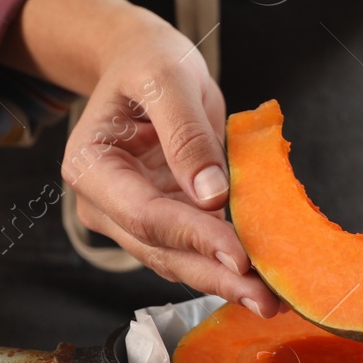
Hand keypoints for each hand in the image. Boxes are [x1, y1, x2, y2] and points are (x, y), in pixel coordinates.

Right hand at [59, 10, 281, 314]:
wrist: (142, 63)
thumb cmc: (149, 63)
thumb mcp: (167, 78)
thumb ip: (185, 133)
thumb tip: (211, 194)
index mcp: (91, 166)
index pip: (146, 214)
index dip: (195, 238)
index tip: (240, 257)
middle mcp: (104, 202)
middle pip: (161, 250)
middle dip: (215, 276)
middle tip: (266, 299)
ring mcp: (130, 217)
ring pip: (177, 260)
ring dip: (223, 281)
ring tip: (271, 299)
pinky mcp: (161, 220)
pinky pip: (192, 250)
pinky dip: (225, 265)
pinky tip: (260, 278)